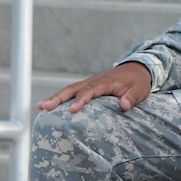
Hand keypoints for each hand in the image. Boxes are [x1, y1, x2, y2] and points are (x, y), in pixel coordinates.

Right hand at [36, 62, 152, 113]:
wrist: (137, 70)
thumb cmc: (138, 82)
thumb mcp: (140, 90)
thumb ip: (132, 97)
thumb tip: (124, 105)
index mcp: (106, 82)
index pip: (90, 91)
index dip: (81, 100)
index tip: (73, 110)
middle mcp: (94, 81)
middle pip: (73, 89)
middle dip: (59, 98)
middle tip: (45, 107)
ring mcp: (89, 83)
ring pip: (69, 89)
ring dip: (55, 98)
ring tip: (40, 107)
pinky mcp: (88, 86)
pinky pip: (72, 91)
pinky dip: (61, 97)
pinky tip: (49, 105)